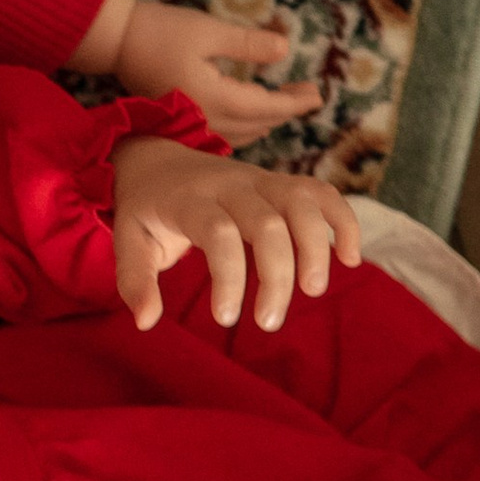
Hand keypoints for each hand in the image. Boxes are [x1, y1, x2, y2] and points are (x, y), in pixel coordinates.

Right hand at [92, 0, 322, 143]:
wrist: (116, 41)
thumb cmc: (161, 30)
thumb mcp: (209, 31)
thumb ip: (249, 44)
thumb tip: (286, 51)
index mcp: (215, 99)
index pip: (267, 107)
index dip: (295, 102)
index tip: (318, 94)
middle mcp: (206, 120)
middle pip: (258, 124)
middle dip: (286, 110)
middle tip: (310, 93)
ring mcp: (192, 124)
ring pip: (243, 133)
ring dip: (267, 118)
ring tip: (287, 100)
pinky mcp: (182, 121)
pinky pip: (225, 133)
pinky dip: (246, 125)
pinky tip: (252, 114)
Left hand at [109, 133, 360, 330]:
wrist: (155, 159)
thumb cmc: (145, 209)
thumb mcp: (129, 240)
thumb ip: (134, 280)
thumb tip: (145, 322)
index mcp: (190, 200)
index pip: (219, 234)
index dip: (229, 278)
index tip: (225, 318)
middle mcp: (230, 185)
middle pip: (268, 224)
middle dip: (277, 276)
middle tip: (269, 322)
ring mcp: (260, 180)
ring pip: (302, 203)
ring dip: (317, 247)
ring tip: (313, 290)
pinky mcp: (280, 183)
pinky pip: (322, 193)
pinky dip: (343, 220)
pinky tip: (350, 258)